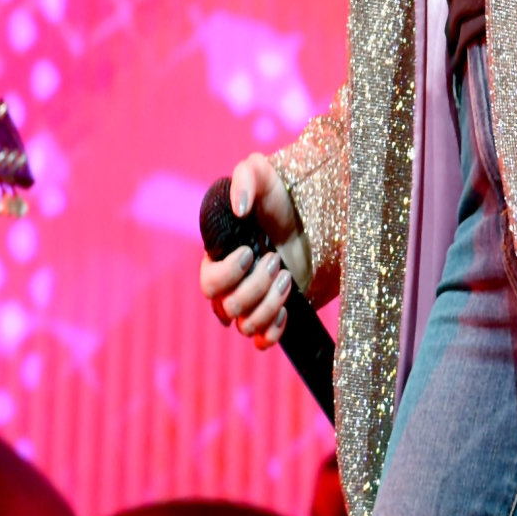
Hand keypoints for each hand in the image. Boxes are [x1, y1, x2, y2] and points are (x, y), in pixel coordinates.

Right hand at [198, 153, 311, 348]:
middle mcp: (228, 287)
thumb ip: (245, 179)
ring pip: (246, 326)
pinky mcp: (270, 316)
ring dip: (270, 303)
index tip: (250, 251)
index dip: (228, 274)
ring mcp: (249, 304)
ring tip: (287, 276)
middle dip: (256, 286)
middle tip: (276, 260)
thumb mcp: (261, 174)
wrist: (307, 219)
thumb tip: (239, 210)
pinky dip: (272, 331)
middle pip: (228, 308)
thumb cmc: (277, 196)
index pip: (208, 284)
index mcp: (216, 259)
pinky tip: (286, 310)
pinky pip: (261, 341)